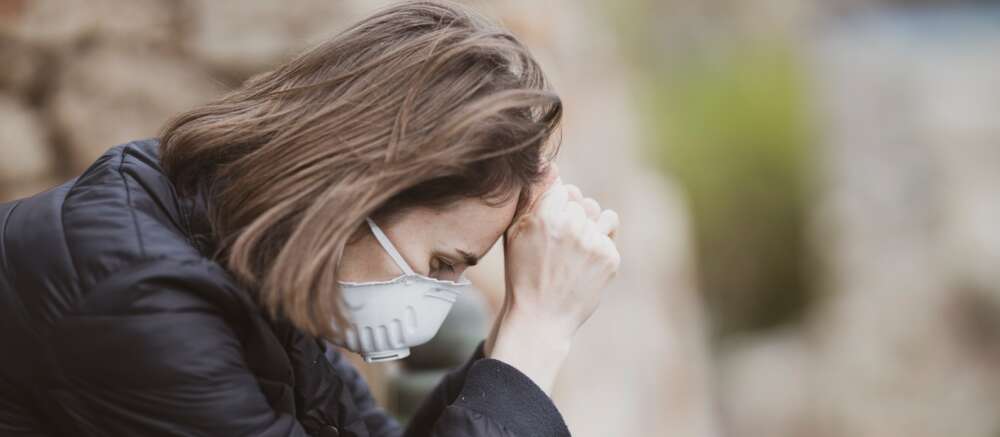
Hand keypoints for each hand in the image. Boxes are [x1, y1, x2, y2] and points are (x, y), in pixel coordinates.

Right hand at [485, 163, 620, 394]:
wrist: (541, 318)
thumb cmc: (522, 274)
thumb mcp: (514, 234)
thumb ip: (532, 197)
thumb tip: (551, 165)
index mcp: (545, 216)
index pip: (562, 188)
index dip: (554, 206)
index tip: (547, 227)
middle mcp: (572, 226)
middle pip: (581, 200)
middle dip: (572, 216)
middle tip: (558, 245)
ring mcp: (594, 242)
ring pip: (599, 214)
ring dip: (589, 226)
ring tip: (572, 252)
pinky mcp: (610, 258)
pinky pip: (610, 233)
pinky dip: (599, 245)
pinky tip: (583, 264)